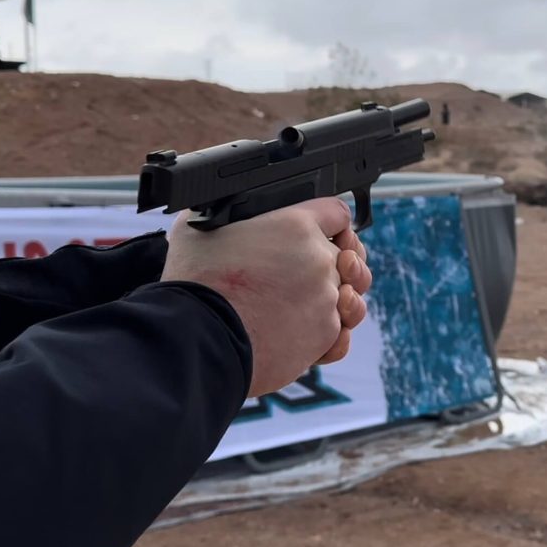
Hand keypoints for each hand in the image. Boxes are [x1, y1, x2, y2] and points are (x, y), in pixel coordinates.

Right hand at [161, 198, 370, 396]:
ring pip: (351, 296)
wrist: (199, 337)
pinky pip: (341, 333)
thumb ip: (226, 212)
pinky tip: (311, 330)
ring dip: (339, 300)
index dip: (331, 224)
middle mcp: (320, 260)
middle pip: (349, 257)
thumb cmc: (195, 282)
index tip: (324, 234)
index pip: (337, 214)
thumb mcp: (201, 226)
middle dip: (336, 264)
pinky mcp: (324, 336)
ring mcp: (326, 299)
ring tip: (314, 303)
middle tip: (311, 275)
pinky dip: (330, 335)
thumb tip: (223, 209)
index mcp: (296, 225)